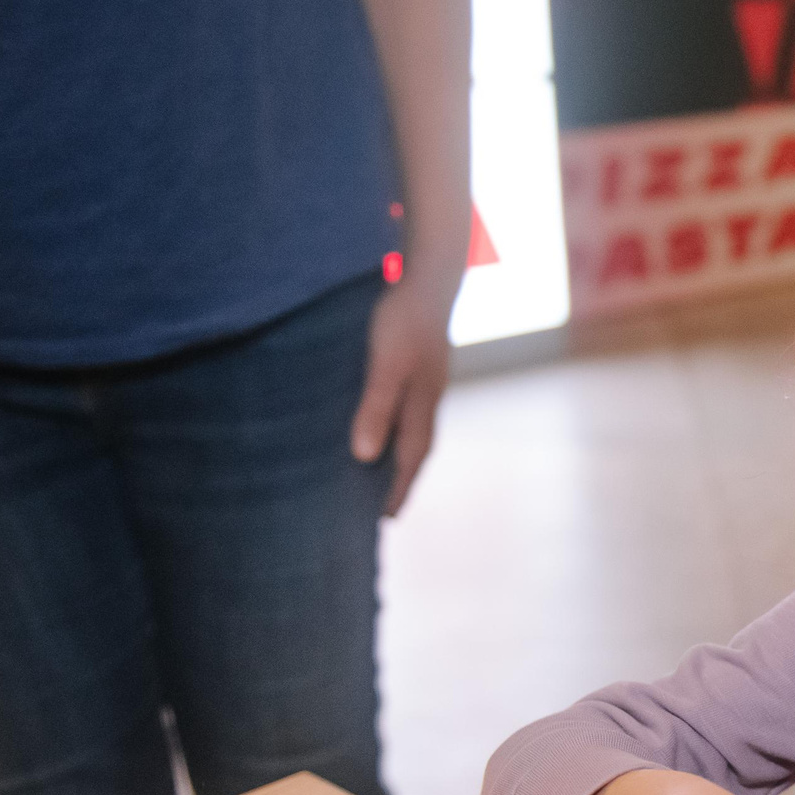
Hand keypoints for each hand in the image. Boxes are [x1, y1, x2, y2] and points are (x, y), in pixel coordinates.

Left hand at [351, 268, 457, 516]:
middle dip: (402, 479)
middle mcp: (428, 399)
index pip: (410, 460)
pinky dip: (396, 424)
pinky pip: (407, 406)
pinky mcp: (418, 364)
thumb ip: (376, 408)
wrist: (430, 275)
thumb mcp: (385, 365)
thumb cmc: (404, 319)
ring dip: (399, 452)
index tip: (384, 519)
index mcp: (422, 406)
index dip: (397, 489)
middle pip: (416, 449)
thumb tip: (363, 457)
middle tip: (384, 508)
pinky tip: (383, 419)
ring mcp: (426, 381)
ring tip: (381, 472)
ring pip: (412, 427)